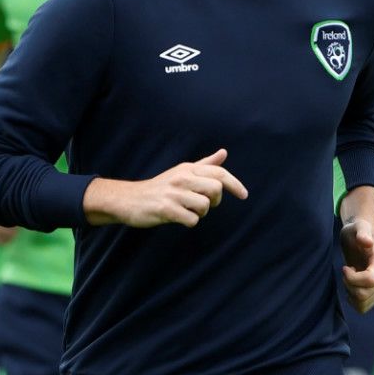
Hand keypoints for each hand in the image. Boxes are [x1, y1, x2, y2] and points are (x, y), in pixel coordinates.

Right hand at [83, 148, 249, 227]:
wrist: (129, 199)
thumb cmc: (160, 188)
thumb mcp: (181, 172)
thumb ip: (204, 164)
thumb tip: (223, 153)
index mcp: (187, 168)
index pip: (219, 172)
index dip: (235, 184)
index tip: (244, 195)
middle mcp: (181, 178)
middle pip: (216, 189)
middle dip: (215, 201)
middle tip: (203, 204)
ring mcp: (173, 193)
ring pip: (205, 206)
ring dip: (200, 214)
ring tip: (188, 211)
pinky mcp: (165, 208)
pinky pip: (192, 219)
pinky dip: (189, 222)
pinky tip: (178, 218)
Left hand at [340, 219, 373, 312]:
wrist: (359, 240)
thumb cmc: (355, 232)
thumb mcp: (356, 227)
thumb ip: (362, 232)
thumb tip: (367, 242)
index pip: (370, 280)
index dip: (352, 278)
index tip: (344, 267)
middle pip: (364, 294)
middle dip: (349, 285)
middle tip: (345, 271)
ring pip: (363, 303)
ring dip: (350, 293)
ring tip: (349, 278)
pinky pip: (363, 308)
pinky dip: (353, 301)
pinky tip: (351, 287)